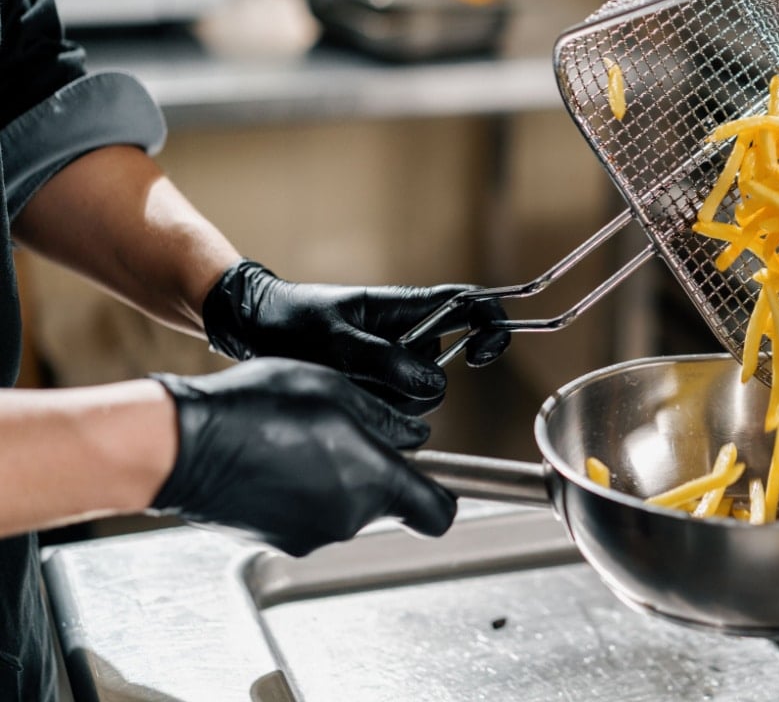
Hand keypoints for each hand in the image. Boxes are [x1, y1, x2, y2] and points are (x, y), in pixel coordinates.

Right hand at [150, 358, 454, 556]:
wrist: (183, 445)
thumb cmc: (258, 407)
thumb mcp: (336, 390)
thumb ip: (385, 419)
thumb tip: (414, 435)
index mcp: (374, 482)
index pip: (438, 512)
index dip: (444, 495)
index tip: (439, 476)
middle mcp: (348, 518)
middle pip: (385, 501)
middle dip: (373, 469)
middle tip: (340, 430)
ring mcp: (310, 535)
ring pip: (344, 505)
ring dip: (334, 477)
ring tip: (298, 439)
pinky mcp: (276, 540)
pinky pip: (308, 513)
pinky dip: (301, 491)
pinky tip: (274, 458)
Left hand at [201, 260, 509, 413]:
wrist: (253, 329)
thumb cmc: (291, 321)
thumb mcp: (334, 340)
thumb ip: (384, 362)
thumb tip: (433, 386)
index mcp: (406, 308)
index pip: (470, 304)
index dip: (490, 324)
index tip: (480, 354)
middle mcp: (408, 337)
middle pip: (443, 372)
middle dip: (413, 387)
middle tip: (367, 378)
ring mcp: (394, 364)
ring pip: (418, 399)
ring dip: (385, 403)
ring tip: (341, 382)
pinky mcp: (378, 387)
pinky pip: (393, 412)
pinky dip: (371, 412)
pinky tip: (340, 397)